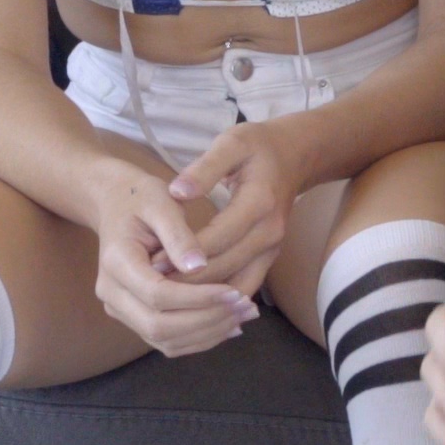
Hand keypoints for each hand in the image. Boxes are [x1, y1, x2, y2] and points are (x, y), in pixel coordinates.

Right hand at [85, 157, 258, 354]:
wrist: (115, 204)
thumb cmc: (141, 198)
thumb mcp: (161, 202)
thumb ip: (178, 234)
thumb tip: (199, 266)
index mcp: (115, 262)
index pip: (158, 295)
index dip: (199, 298)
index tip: (234, 291)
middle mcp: (110, 293)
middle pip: (159, 326)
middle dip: (207, 320)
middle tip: (246, 306)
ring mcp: (120, 309)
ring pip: (164, 340)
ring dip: (208, 333)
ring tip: (245, 314)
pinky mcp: (134, 317)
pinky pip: (167, 341)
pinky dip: (200, 337)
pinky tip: (230, 323)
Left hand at [163, 118, 312, 303]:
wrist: (294, 156)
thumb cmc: (257, 148)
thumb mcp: (231, 144)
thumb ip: (204, 169)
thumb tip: (177, 192)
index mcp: (259, 203)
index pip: (216, 238)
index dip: (183, 253)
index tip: (150, 262)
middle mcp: (270, 233)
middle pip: (224, 268)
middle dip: (187, 280)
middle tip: (150, 285)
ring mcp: (273, 249)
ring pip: (235, 286)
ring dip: (202, 295)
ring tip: (167, 297)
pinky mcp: (270, 258)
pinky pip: (245, 286)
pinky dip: (220, 298)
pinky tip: (192, 300)